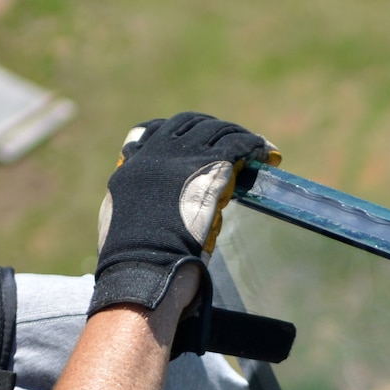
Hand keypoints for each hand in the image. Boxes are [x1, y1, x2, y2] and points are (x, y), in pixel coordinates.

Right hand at [89, 111, 279, 315]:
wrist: (144, 266)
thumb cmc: (135, 261)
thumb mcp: (122, 224)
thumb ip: (135, 206)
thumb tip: (151, 212)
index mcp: (132, 168)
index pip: (153, 131)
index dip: (179, 132)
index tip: (194, 139)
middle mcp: (156, 155)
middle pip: (188, 124)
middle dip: (212, 129)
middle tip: (231, 141)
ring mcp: (183, 158)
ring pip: (216, 130)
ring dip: (237, 135)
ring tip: (256, 147)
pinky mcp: (209, 167)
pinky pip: (237, 143)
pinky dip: (254, 145)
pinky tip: (266, 153)